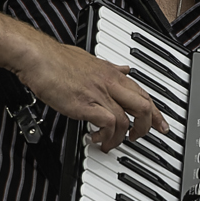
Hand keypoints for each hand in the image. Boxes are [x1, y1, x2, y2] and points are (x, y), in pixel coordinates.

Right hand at [14, 33, 170, 150]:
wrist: (38, 57)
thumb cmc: (57, 59)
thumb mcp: (91, 59)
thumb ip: (110, 67)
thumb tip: (123, 69)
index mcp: (113, 73)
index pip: (144, 94)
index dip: (155, 112)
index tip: (161, 124)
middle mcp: (111, 83)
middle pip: (143, 107)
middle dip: (148, 126)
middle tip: (140, 138)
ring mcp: (99, 94)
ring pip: (127, 119)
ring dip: (121, 137)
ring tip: (110, 143)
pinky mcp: (86, 104)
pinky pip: (108, 124)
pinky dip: (106, 136)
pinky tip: (96, 139)